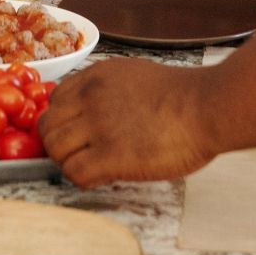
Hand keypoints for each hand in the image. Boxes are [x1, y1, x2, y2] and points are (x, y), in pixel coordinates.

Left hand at [40, 57, 218, 185]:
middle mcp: (90, 97)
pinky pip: (74, 172)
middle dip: (58, 143)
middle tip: (79, 154)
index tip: (76, 133)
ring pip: (55, 149)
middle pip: (48, 126)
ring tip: (91, 167)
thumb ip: (108, 90)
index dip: (63, 120)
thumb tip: (94, 111)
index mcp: (96, 76)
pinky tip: (101, 176)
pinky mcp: (111, 155)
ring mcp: (99, 125)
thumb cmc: (184, 95)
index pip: (54, 100)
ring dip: (68, 162)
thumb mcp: (135, 76)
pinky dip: (82, 178)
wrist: (208, 107)